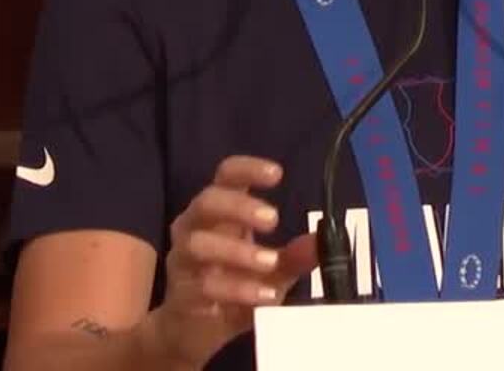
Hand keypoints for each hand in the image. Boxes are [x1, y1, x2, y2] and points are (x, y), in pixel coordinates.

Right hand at [142, 156, 318, 366]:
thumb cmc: (234, 290)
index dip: (247, 168)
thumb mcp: (272, 273)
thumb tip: (322, 240)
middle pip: (206, 201)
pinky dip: (237, 288)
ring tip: (270, 262)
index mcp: (219, 215)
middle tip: (272, 219)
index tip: (277, 173)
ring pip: (199, 243)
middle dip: (239, 206)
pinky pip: (204, 284)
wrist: (195, 335)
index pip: (225, 177)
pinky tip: (263, 296)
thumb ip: (294, 257)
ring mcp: (184, 261)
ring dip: (237, 250)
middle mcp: (194, 229)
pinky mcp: (181, 293)